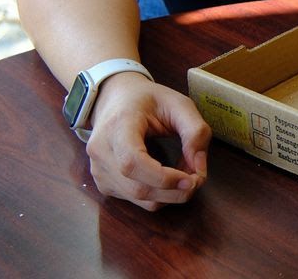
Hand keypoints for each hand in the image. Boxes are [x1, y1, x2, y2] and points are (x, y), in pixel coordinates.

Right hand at [82, 73, 211, 209]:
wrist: (114, 98)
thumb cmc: (147, 100)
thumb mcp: (179, 103)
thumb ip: (195, 131)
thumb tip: (199, 168)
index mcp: (117, 125)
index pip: (132, 162)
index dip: (163, 178)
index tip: (192, 179)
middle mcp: (101, 150)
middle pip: (137, 187)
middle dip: (174, 191)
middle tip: (198, 179)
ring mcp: (98, 169)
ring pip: (138, 198)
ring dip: (169, 195)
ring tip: (186, 177)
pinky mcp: (103, 183)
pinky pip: (133, 199)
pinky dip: (157, 195)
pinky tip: (167, 179)